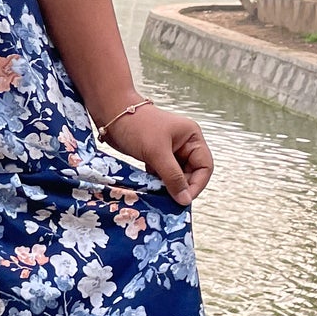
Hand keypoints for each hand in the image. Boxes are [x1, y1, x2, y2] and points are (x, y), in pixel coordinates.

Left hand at [98, 102, 212, 204]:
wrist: (111, 114)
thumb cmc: (137, 126)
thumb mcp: (157, 152)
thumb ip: (172, 177)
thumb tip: (184, 200)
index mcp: (192, 138)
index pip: (204, 166)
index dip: (197, 185)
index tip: (184, 200)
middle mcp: (184, 144)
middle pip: (191, 173)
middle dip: (182, 187)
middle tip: (170, 202)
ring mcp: (170, 151)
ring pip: (176, 176)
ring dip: (169, 187)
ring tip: (160, 197)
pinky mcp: (156, 156)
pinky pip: (163, 175)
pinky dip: (159, 183)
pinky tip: (152, 190)